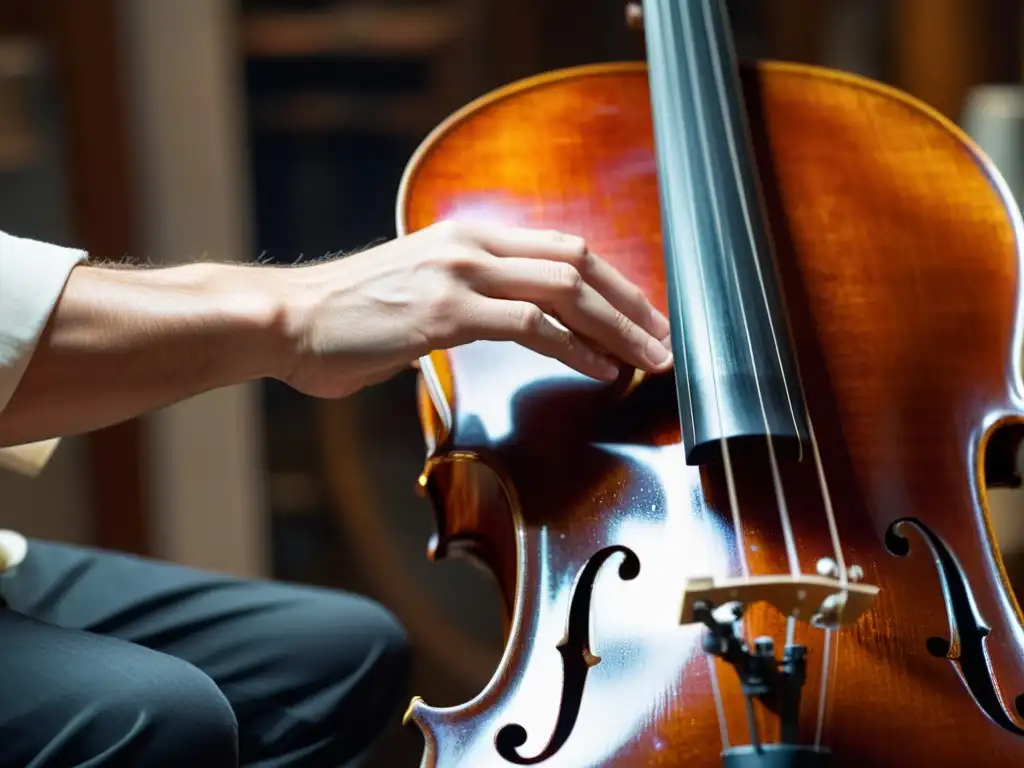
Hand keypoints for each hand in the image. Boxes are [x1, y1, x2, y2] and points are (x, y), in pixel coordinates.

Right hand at [277, 220, 672, 398]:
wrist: (287, 320)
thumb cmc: (348, 316)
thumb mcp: (419, 289)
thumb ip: (469, 297)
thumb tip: (508, 323)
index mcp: (469, 235)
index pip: (561, 247)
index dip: (613, 280)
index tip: (642, 313)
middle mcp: (472, 244)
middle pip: (578, 261)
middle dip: (631, 302)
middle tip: (664, 337)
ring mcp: (460, 273)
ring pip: (565, 290)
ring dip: (618, 328)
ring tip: (650, 359)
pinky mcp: (447, 312)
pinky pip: (532, 327)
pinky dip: (576, 348)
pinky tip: (601, 369)